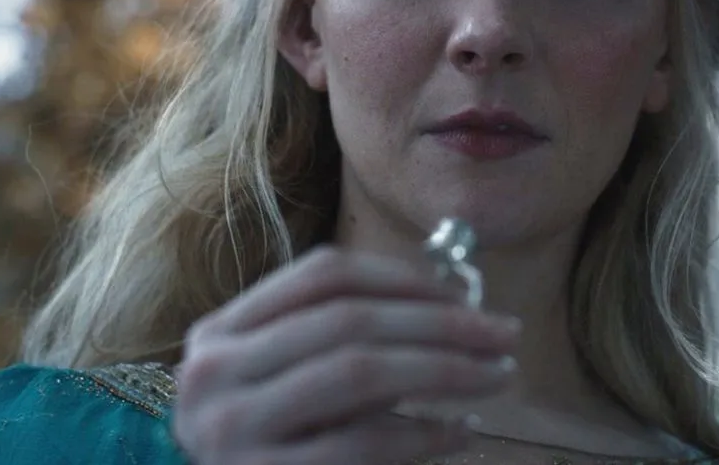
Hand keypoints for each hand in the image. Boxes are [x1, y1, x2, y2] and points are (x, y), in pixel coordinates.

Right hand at [172, 245, 521, 464]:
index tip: (465, 295)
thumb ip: (343, 339)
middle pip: (348, 319)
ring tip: (497, 374)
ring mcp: (233, 429)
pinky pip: (363, 444)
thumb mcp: (286, 377)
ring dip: (444, 368)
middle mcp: (214, 372)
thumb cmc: (270, 440)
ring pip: (359, 372)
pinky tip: (463, 431)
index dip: (402, 277)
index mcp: (221, 330)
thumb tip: (454, 306)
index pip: (322, 275)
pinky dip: (423, 434)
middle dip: (440, 321)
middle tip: (504, 333)